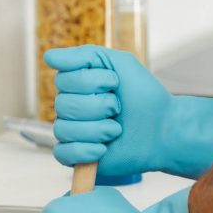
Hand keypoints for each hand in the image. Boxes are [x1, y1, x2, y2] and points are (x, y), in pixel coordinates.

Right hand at [45, 46, 212, 178]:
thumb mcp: (119, 63)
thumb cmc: (144, 96)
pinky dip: (85, 151)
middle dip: (98, 106)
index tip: (115, 83)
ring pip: (63, 129)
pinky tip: (104, 149)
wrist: (164, 128)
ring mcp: (74, 132)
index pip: (63, 79)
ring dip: (97, 129)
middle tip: (118, 109)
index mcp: (77, 85)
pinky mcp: (78, 156)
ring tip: (117, 130)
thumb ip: (84, 56)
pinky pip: (63, 153)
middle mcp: (71, 107)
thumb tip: (47, 56)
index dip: (92, 81)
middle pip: (62, 105)